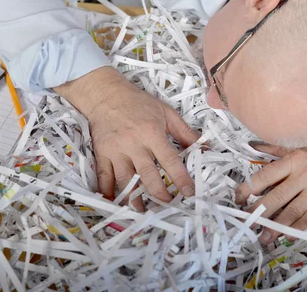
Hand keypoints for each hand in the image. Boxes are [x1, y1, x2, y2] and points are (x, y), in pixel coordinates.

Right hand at [54, 67, 198, 208]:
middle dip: (159, 193)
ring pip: (125, 180)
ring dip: (134, 198)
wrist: (106, 94)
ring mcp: (116, 151)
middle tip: (169, 205)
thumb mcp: (166, 112)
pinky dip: (107, 191)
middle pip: (147, 174)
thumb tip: (205, 148)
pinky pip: (104, 176)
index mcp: (152, 133)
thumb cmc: (139, 103)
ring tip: (142, 212)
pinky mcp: (101, 154)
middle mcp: (134, 144)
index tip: (189, 192)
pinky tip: (113, 202)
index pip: (169, 160)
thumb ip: (185, 132)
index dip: (180, 178)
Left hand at [235, 126, 306, 244]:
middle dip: (259, 212)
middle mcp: (305, 174)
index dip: (249, 187)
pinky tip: (287, 235)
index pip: (266, 175)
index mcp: (295, 158)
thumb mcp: (304, 143)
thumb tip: (252, 145)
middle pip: (277, 197)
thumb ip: (277, 148)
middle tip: (246, 223)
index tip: (238, 198)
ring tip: (263, 237)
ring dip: (276, 226)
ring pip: (293, 211)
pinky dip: (298, 227)